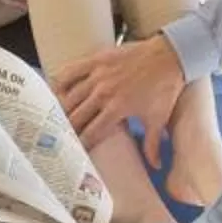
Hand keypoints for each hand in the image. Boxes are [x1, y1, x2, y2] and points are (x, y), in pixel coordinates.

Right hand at [51, 36, 187, 147]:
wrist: (170, 55)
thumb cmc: (164, 88)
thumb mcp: (158, 118)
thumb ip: (152, 144)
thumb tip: (156, 167)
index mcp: (117, 109)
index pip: (91, 132)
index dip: (80, 144)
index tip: (73, 153)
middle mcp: (103, 93)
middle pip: (75, 116)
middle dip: (66, 130)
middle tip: (58, 138)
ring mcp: (97, 75)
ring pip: (69, 96)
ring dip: (60, 109)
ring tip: (51, 119)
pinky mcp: (96, 60)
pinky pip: (71, 71)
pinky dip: (60, 81)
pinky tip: (52, 90)